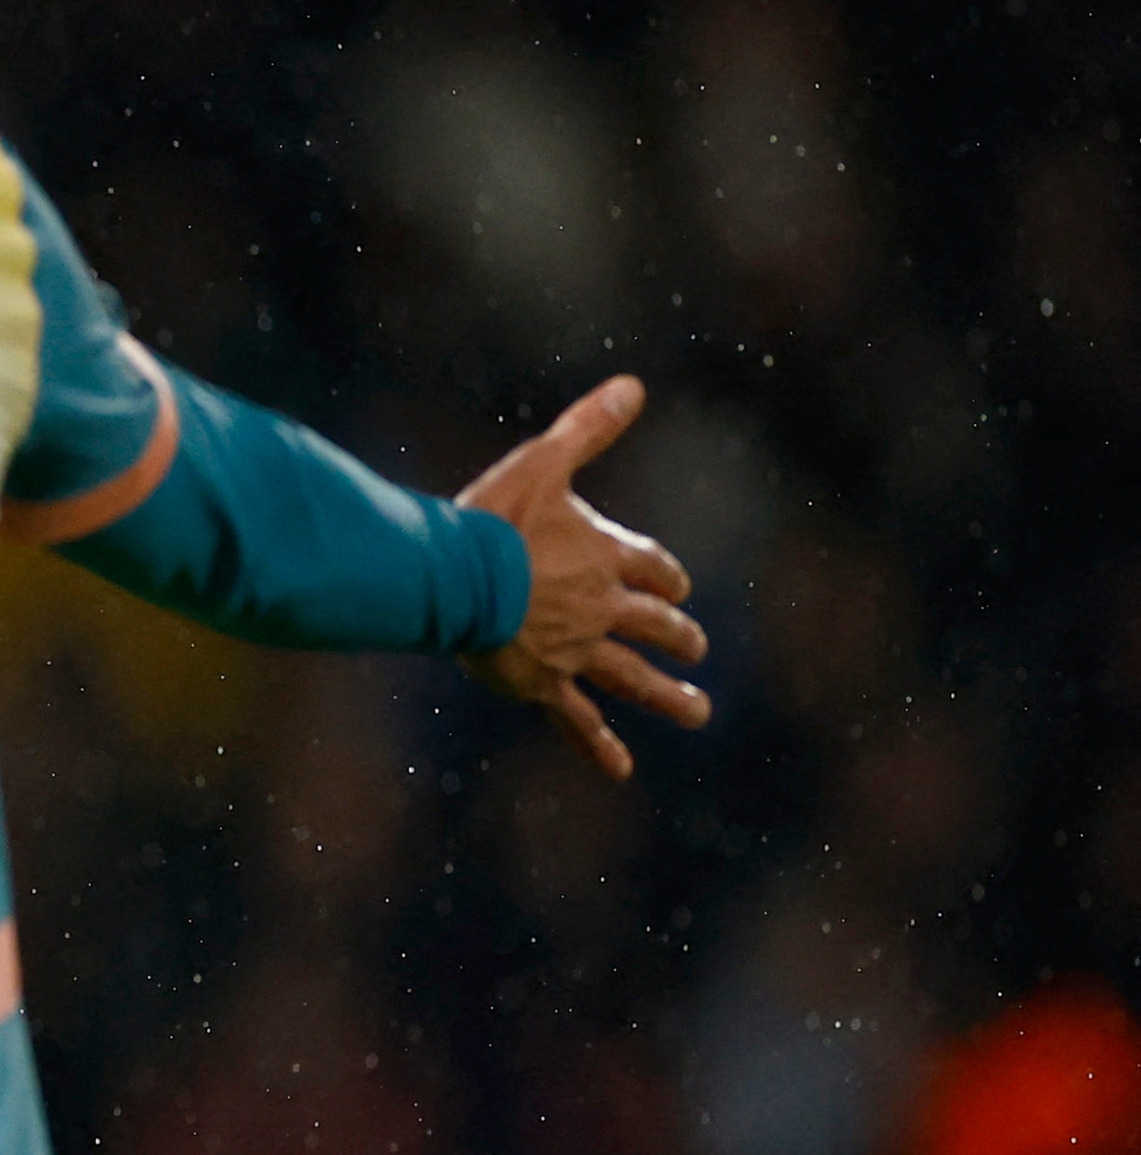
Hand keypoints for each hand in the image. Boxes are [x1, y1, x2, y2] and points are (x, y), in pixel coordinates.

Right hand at [455, 374, 712, 779]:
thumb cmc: (494, 517)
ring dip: (668, 695)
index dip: (665, 576)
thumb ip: (589, 427)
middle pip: (653, 624)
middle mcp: (600, 607)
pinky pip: (577, 720)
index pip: (651, 567)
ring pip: (633, 678)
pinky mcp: (543, 683)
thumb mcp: (544, 461)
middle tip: (694, 649)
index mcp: (603, 554)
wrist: (457, 578)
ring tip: (697, 712)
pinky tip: (621, 769)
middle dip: (678, 636)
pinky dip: (598, 745)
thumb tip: (636, 384)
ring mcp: (575, 650)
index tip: (676, 588)